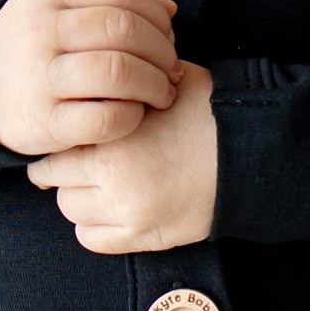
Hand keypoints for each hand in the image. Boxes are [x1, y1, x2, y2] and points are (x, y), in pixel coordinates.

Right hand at [0, 0, 183, 157]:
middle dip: (162, 49)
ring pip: (118, 71)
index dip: (155, 12)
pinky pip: (105, 118)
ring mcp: (40, 79)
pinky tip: (135, 115)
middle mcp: (42, 34)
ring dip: (155, 83)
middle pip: (123, 30)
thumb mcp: (50, 12)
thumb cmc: (29, 51)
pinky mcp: (44, 124)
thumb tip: (167, 9)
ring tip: (162, 92)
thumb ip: (102, 4)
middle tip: (172, 67)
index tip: (168, 31)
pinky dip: (132, 116)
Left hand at [26, 62, 217, 253]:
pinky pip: (93, 240)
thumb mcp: (169, 81)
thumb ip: (131, 80)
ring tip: (89, 182)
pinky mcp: (146, 237)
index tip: (61, 131)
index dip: (59, 133)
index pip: (58, 142)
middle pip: (56, 178)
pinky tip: (104, 209)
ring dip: (75, 194)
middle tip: (71, 156)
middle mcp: (114, 181)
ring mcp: (129, 214)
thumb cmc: (213, 112)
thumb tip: (108, 70)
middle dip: (61, 165)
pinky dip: (91, 225)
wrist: (254, 156)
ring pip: (71, 210)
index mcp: (115, 139)